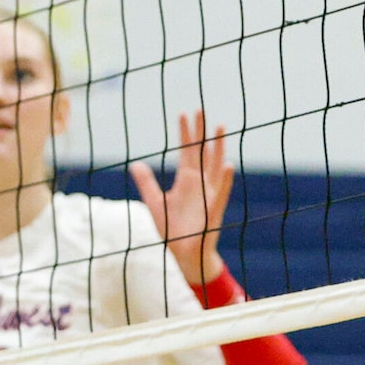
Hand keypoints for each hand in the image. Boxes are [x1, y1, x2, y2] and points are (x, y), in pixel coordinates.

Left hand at [129, 111, 231, 288]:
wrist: (183, 254)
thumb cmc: (172, 229)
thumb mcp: (154, 203)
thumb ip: (147, 183)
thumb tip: (135, 164)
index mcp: (186, 180)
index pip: (186, 151)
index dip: (185, 133)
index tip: (183, 113)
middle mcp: (200, 183)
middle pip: (202, 152)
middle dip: (201, 132)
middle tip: (201, 109)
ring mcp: (209, 195)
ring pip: (215, 166)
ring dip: (218, 148)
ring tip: (220, 128)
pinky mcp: (214, 210)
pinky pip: (221, 193)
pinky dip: (226, 180)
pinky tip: (229, 166)